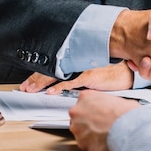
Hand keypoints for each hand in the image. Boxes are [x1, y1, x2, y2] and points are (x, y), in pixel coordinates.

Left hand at [19, 62, 133, 92]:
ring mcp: (81, 68)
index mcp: (75, 59)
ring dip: (43, 83)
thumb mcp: (89, 67)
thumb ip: (76, 71)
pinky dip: (60, 87)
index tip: (29, 81)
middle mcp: (76, 61)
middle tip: (25, 87)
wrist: (125, 70)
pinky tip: (51, 91)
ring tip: (32, 89)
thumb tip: (63, 80)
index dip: (39, 73)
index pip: (53, 65)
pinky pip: (71, 82)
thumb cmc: (109, 70)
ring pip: (57, 75)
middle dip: (36, 79)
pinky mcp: (88, 76)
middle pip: (51, 69)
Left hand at [69, 90, 139, 150]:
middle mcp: (77, 111)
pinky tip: (103, 140)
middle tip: (101, 124)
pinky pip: (86, 143)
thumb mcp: (115, 99)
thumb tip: (110, 107)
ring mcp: (77, 128)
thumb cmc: (124, 113)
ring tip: (104, 133)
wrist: (127, 128)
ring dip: (90, 133)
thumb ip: (105, 102)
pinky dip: (93, 144)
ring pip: (81, 131)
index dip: (92, 109)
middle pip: (79, 117)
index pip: (83, 103)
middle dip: (88, 121)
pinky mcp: (81, 143)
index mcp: (85, 97)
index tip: (97, 113)